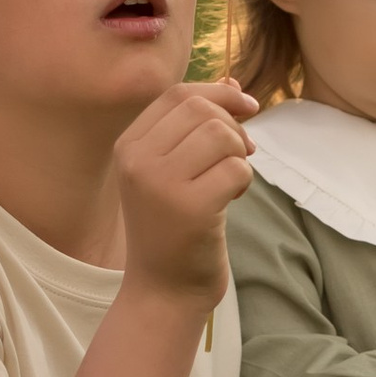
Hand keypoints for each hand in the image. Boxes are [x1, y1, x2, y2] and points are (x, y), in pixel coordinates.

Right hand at [115, 80, 258, 307]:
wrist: (163, 291)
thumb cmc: (173, 229)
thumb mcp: (175, 171)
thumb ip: (198, 127)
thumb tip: (235, 85)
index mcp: (128, 146)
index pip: (177, 94)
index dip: (219, 94)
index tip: (247, 110)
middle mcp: (137, 160)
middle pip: (201, 109)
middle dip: (233, 127)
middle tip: (241, 156)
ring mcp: (160, 184)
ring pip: (221, 135)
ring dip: (239, 155)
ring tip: (230, 181)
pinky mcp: (189, 209)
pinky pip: (236, 169)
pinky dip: (244, 182)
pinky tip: (230, 201)